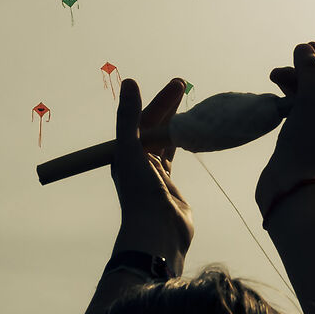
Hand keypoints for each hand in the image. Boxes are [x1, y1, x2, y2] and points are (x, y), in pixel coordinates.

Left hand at [110, 77, 191, 258]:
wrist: (157, 231)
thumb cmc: (140, 192)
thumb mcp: (130, 149)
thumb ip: (129, 117)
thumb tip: (130, 82)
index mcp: (124, 152)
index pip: (143, 119)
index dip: (159, 101)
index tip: (176, 85)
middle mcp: (137, 160)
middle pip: (153, 126)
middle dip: (168, 105)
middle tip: (183, 84)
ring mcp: (153, 172)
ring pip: (164, 139)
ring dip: (175, 121)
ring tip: (188, 102)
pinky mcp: (169, 183)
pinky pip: (175, 154)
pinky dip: (182, 141)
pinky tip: (191, 131)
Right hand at [254, 42, 314, 215]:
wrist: (289, 189)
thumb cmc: (306, 146)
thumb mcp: (311, 103)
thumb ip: (309, 73)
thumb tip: (304, 49)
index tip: (307, 45)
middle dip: (301, 72)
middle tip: (280, 69)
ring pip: (305, 99)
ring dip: (291, 85)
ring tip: (273, 77)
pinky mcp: (298, 143)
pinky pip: (294, 113)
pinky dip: (285, 102)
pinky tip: (274, 98)